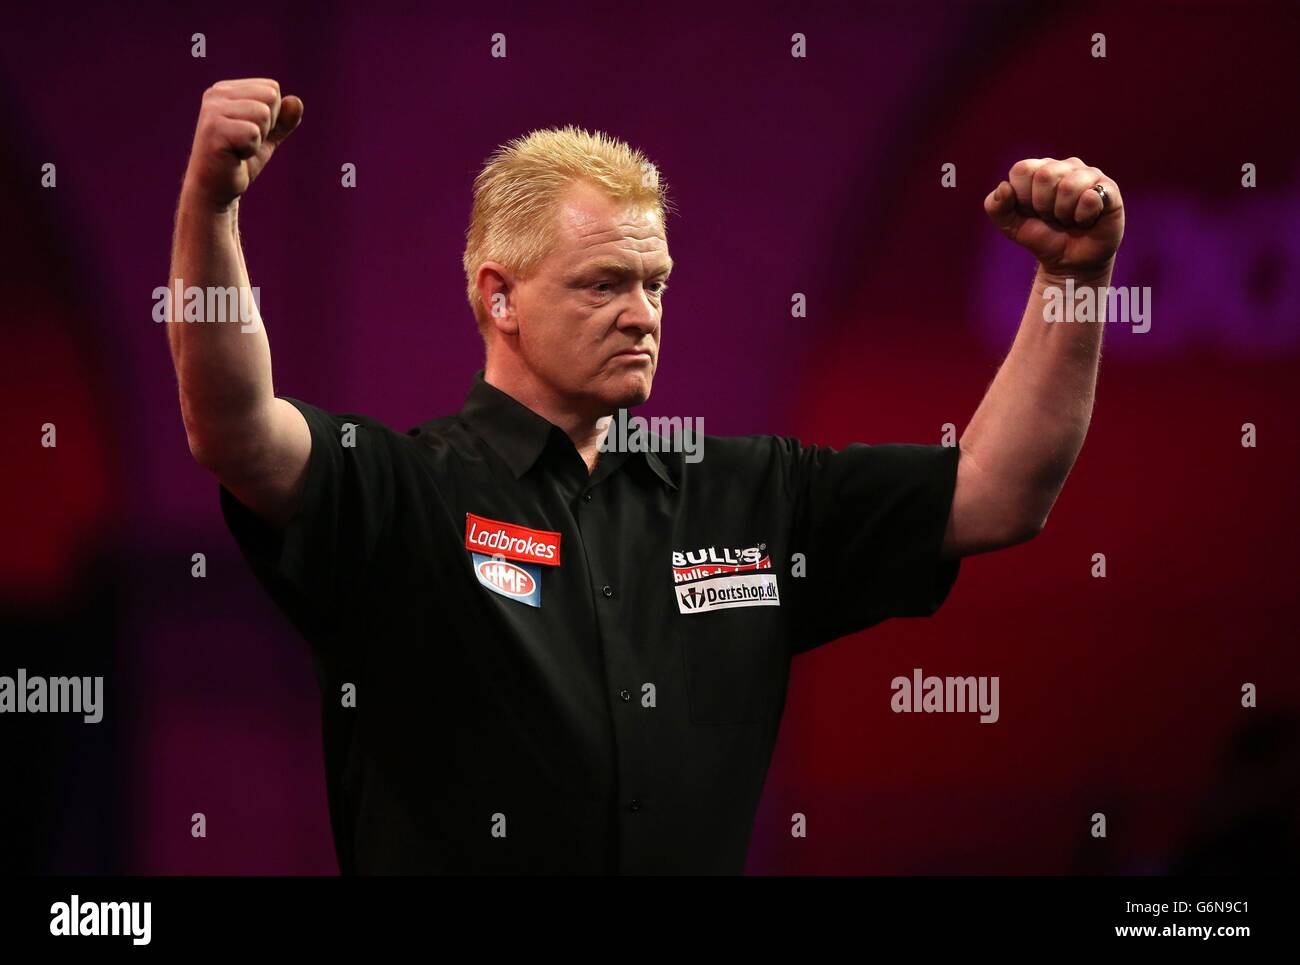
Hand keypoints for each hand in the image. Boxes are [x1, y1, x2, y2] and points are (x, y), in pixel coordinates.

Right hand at [182, 78, 302, 210]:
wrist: (216, 189)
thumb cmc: (241, 161)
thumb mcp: (268, 137)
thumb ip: (284, 120)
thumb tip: (296, 101)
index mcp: (227, 89)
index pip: (272, 88)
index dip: (272, 117)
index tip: (250, 133)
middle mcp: (216, 93)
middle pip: (270, 97)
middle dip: (267, 126)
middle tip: (245, 142)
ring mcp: (212, 110)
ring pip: (263, 113)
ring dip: (259, 139)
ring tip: (238, 148)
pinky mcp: (213, 129)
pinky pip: (254, 133)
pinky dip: (251, 149)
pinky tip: (234, 155)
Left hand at [985, 157, 1123, 279]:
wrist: (1069, 262)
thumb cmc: (1041, 237)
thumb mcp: (1010, 226)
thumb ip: (996, 207)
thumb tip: (1004, 187)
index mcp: (1039, 169)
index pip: (1022, 169)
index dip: (1023, 197)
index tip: (1031, 211)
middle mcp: (1065, 166)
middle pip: (1045, 175)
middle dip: (1043, 206)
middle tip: (1052, 217)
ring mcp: (1089, 175)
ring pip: (1069, 186)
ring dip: (1063, 213)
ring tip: (1068, 219)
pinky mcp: (1109, 189)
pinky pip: (1090, 197)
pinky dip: (1082, 217)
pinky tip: (1086, 220)